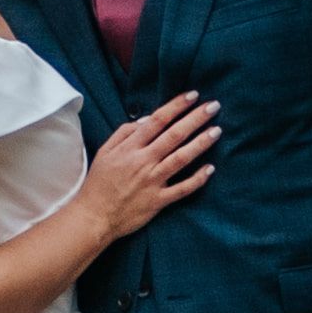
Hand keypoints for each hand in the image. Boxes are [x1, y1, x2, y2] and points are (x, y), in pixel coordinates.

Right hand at [80, 94, 222, 239]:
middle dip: (195, 119)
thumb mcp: (105, 152)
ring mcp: (152, 182)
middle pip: (174, 136)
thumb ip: (125, 133)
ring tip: (216, 131)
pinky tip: (210, 168)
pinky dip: (197, 179)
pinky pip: (182, 189)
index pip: (157, 121)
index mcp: (130, 148)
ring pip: (181, 159)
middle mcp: (143, 162)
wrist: (94, 216)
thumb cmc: (99, 182)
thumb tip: (148, 120)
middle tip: (213, 106)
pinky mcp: (158, 201)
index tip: (192, 96)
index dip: (176, 106)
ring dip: (200, 143)